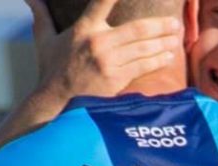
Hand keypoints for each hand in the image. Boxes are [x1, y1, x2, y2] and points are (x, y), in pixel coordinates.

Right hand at [23, 0, 179, 103]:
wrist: (54, 104)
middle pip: (138, 28)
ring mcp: (109, 62)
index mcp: (83, 29)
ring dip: (164, 42)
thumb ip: (41, 15)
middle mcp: (98, 43)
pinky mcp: (116, 80)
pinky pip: (143, 66)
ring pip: (144, 47)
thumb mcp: (44, 40)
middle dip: (160, 25)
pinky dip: (158, 60)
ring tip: (176, 37)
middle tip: (173, 23)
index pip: (103, 1)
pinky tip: (168, 55)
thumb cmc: (51, 70)